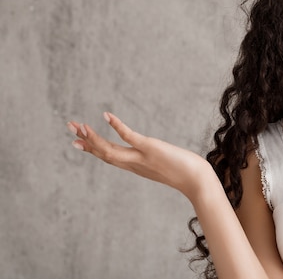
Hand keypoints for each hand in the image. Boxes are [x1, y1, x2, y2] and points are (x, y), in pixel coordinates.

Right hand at [67, 113, 214, 200]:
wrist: (197, 181)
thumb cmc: (188, 175)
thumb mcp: (168, 168)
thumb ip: (161, 163)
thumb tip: (162, 157)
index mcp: (136, 167)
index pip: (110, 157)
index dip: (93, 150)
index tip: (78, 143)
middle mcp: (134, 164)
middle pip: (104, 153)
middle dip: (86, 141)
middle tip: (70, 128)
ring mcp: (141, 157)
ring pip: (110, 149)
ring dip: (93, 137)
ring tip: (78, 125)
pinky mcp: (150, 148)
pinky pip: (129, 137)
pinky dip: (116, 126)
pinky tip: (106, 116)